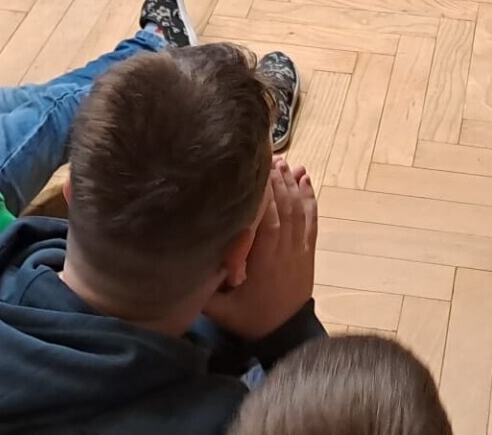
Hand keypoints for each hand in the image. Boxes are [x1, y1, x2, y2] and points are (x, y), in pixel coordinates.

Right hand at [201, 157, 318, 341]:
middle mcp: (285, 249)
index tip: (254, 170)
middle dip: (277, 180)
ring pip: (298, 210)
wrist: (287, 335)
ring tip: (284, 162)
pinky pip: (311, 220)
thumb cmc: (252, 319)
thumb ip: (203, 288)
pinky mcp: (308, 251)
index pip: (267, 220)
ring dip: (291, 184)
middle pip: (284, 208)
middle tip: (267, 156)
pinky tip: (306, 179)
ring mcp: (299, 248)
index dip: (263, 194)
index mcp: (265, 260)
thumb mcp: (221, 309)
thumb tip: (180, 265)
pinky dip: (309, 198)